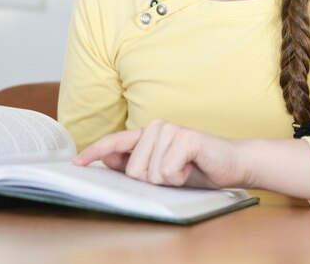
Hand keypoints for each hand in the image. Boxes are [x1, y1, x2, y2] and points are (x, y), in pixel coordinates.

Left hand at [74, 119, 250, 188]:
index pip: (115, 143)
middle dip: (153, 181)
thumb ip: (136, 163)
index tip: (77, 163)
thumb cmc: (196, 167)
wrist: (232, 163)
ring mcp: (170, 130)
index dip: (95, 152)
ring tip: (185, 169)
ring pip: (151, 174)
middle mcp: (155, 127)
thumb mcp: (162, 170)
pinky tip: (192, 167)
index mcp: (147, 134)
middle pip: (134, 171)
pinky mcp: (185, 137)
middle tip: (174, 173)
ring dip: (170, 180)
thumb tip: (109, 161)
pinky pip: (168, 171)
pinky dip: (181, 177)